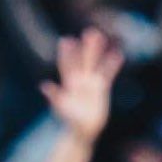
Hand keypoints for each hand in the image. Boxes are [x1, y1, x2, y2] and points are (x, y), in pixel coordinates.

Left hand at [40, 28, 123, 143]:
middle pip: (83, 60)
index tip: (66, 40)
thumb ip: (55, 96)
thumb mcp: (62, 108)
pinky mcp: (101, 89)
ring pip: (95, 64)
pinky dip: (112, 65)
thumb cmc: (71, 121)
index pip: (68, 66)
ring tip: (101, 36)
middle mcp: (80, 81)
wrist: (83, 130)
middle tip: (89, 31)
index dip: (67, 54)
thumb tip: (44, 86)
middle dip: (86, 47)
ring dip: (98, 51)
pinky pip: (108, 74)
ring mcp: (91, 84)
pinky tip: (117, 54)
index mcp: (70, 84)